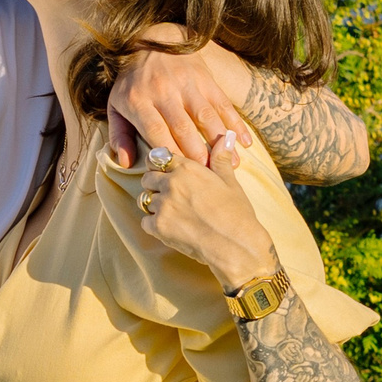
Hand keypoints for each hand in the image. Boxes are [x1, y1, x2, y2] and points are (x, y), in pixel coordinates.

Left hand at [107, 35, 254, 167]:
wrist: (153, 41)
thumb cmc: (132, 83)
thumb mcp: (115, 106)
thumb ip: (119, 136)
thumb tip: (126, 163)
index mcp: (139, 101)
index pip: (156, 131)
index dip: (169, 153)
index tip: (179, 175)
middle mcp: (164, 92)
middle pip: (183, 127)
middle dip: (197, 153)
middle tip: (207, 176)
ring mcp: (187, 85)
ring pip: (206, 116)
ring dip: (220, 141)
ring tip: (230, 164)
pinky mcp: (205, 79)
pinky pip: (223, 103)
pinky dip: (236, 123)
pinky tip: (244, 142)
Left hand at [133, 135, 277, 289]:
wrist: (234, 244)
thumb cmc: (236, 213)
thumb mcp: (230, 182)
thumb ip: (220, 159)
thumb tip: (225, 137)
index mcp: (187, 169)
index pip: (159, 157)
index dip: (160, 165)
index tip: (165, 171)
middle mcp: (171, 184)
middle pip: (148, 178)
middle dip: (155, 184)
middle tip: (169, 194)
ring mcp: (163, 206)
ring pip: (145, 199)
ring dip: (154, 204)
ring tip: (172, 211)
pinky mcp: (158, 227)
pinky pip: (145, 221)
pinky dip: (153, 224)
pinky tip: (170, 227)